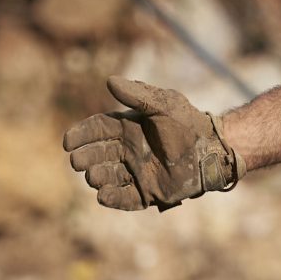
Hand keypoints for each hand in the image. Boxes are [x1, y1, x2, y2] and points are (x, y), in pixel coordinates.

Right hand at [61, 76, 243, 210]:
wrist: (213, 150)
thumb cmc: (190, 124)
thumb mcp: (164, 105)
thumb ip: (137, 95)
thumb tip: (109, 81)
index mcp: (129, 128)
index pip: (97, 130)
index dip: (80, 135)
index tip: (67, 142)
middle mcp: (129, 150)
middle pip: (97, 155)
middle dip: (84, 159)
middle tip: (78, 162)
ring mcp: (137, 172)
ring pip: (106, 178)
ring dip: (96, 178)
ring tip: (95, 176)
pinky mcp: (148, 193)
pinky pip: (124, 199)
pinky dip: (112, 198)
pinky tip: (103, 195)